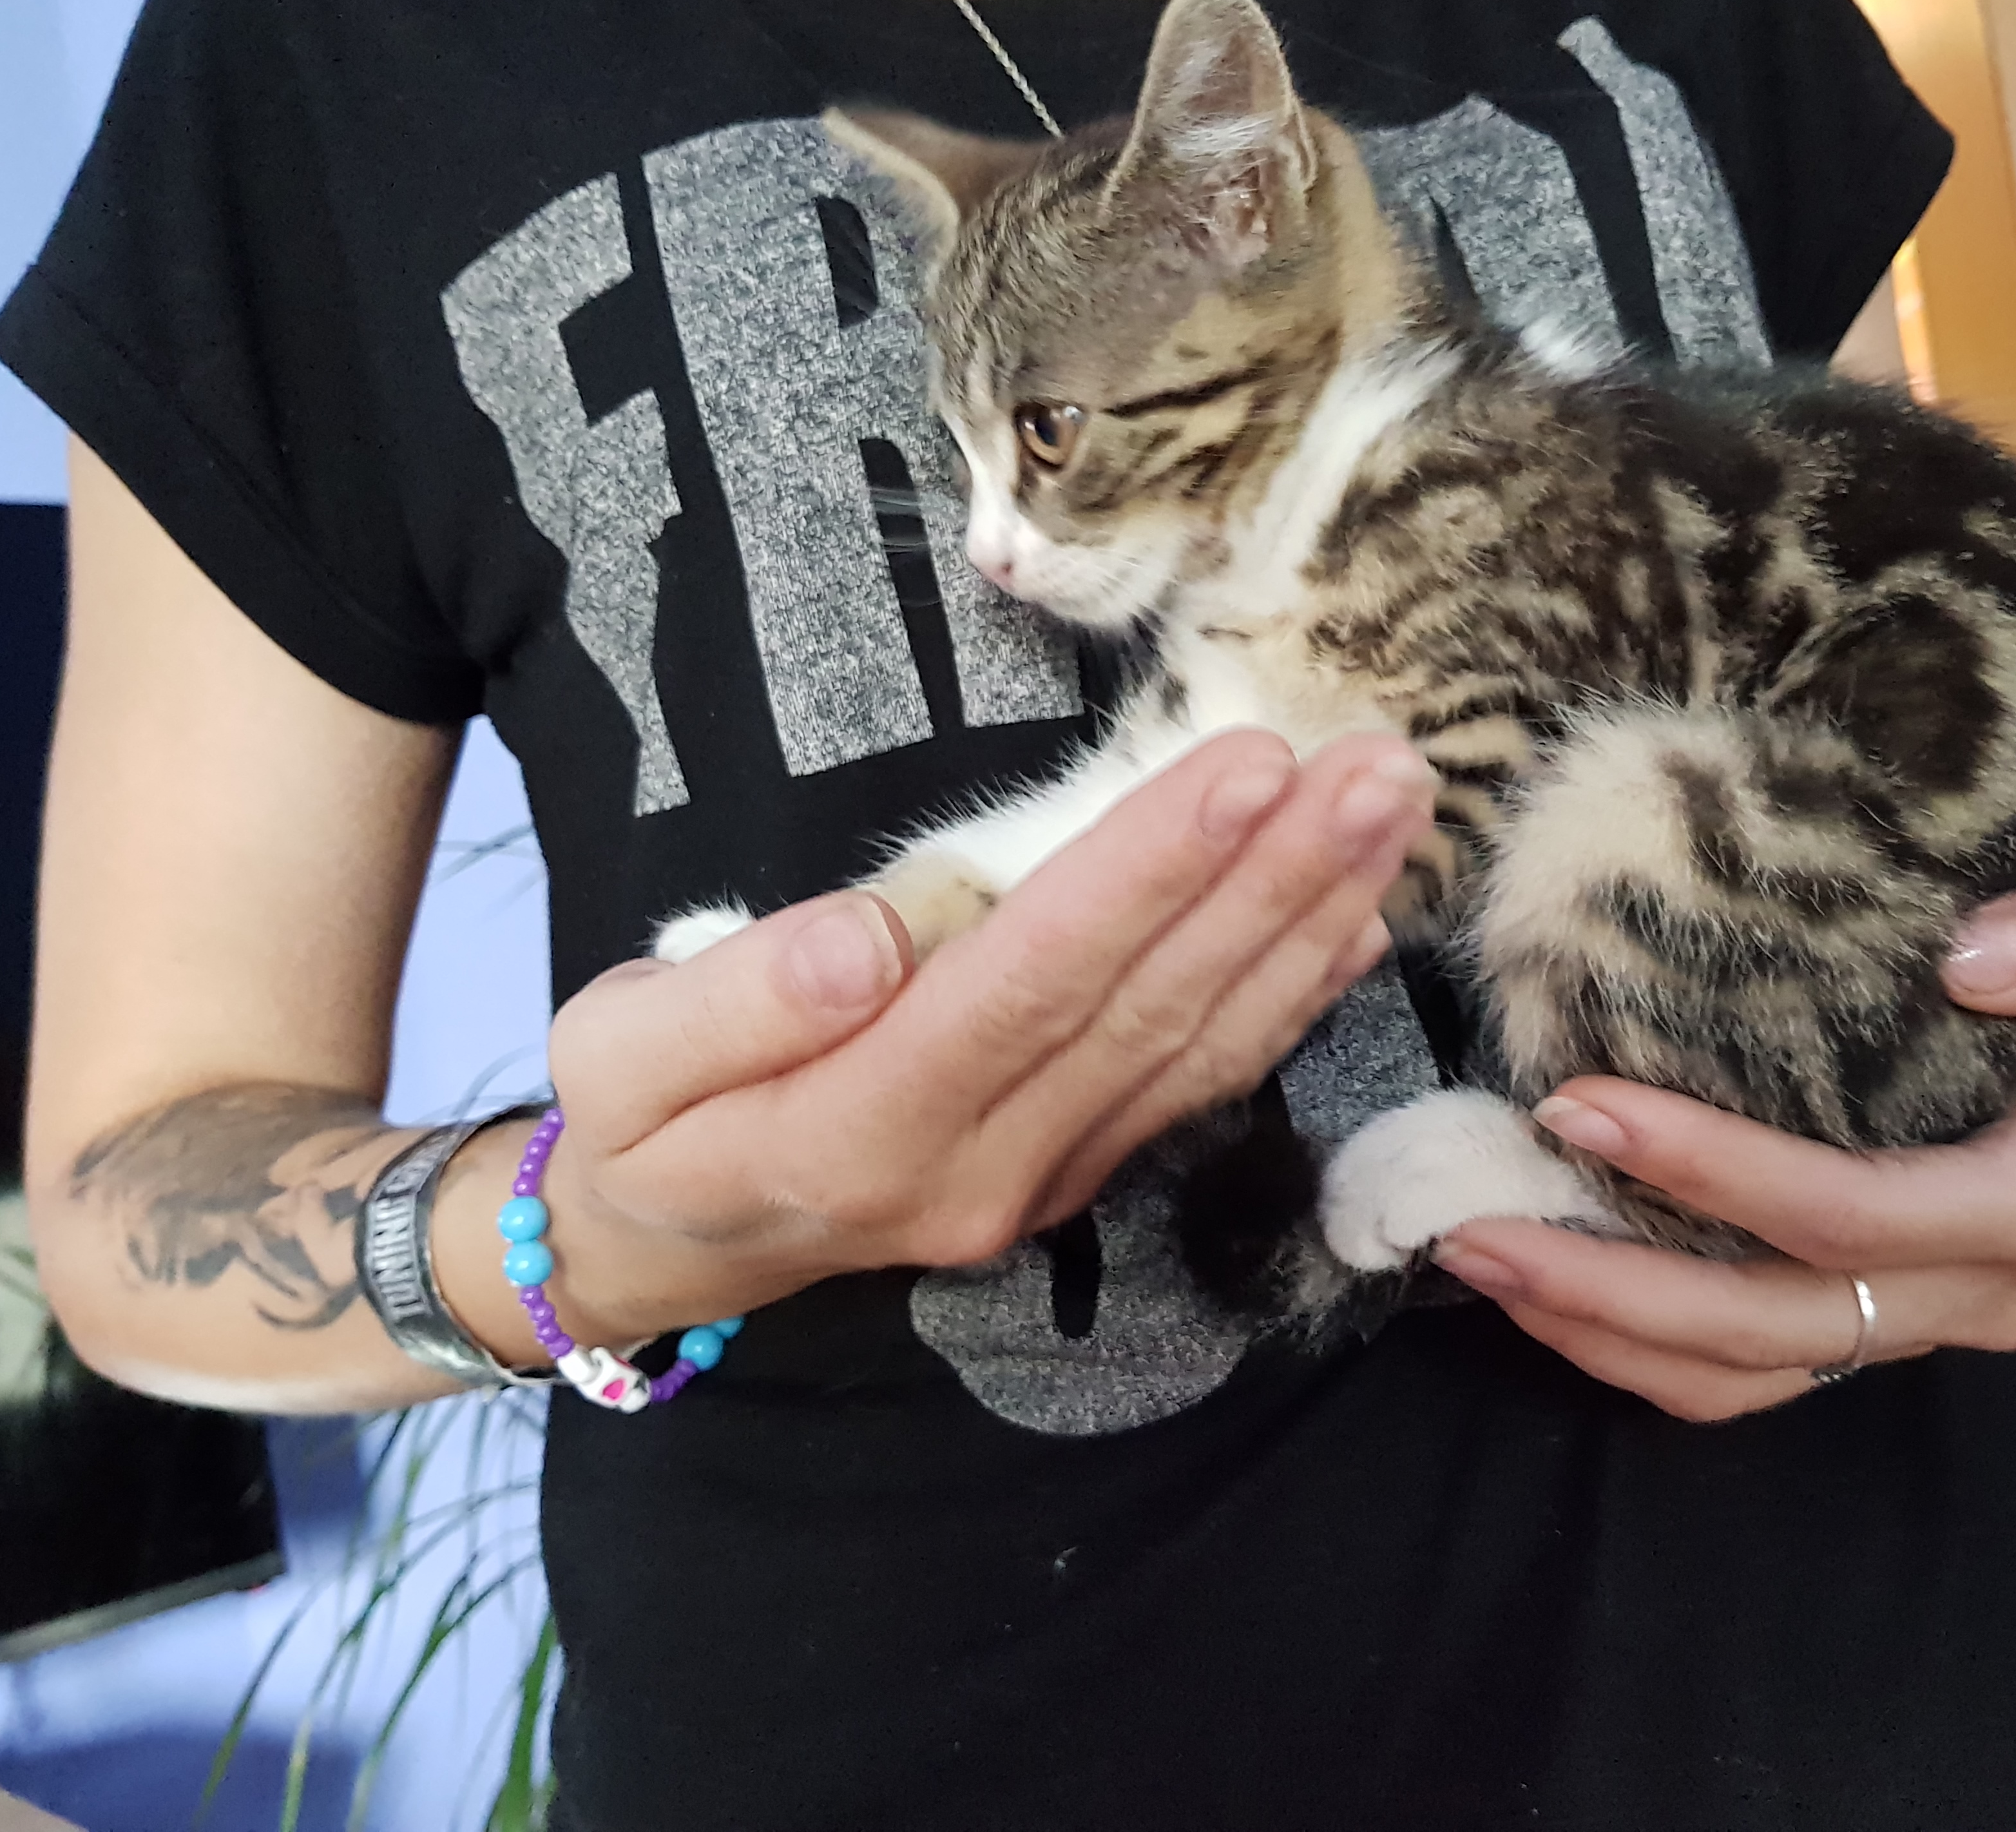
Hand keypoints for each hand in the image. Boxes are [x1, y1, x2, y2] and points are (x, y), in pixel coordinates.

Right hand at [441, 731, 1433, 1357]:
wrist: (675, 1247)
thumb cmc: (646, 1124)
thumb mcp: (621, 1056)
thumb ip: (734, 1003)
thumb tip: (861, 941)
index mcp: (864, 1132)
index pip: (1028, 984)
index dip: (1143, 877)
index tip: (1245, 770)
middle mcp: (983, 1172)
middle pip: (1148, 1008)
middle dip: (1274, 880)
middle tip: (1378, 768)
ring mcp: (1047, 1180)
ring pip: (1198, 1044)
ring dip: (1307, 921)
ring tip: (1394, 808)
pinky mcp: (1081, 1169)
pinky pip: (1199, 1080)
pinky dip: (1287, 997)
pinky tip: (1355, 917)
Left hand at [1432, 850, 2015, 1420]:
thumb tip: (1980, 962)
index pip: (1856, 1211)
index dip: (1713, 1173)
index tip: (1576, 1101)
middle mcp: (1978, 1290)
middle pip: (1776, 1320)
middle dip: (1612, 1281)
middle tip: (1472, 1219)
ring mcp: (1909, 1322)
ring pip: (1740, 1371)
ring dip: (1597, 1328)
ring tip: (1472, 1257)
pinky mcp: (1852, 1326)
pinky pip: (1730, 1378)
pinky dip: (1625, 1348)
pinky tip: (1532, 1288)